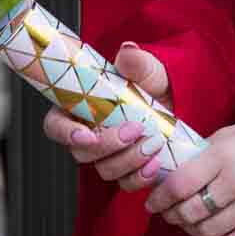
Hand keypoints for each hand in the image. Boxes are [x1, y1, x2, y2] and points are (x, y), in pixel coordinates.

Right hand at [38, 42, 175, 192]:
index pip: (56, 125)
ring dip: (128, 160)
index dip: (65, 133)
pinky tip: (155, 164)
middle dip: (108, 145)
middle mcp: (89, 135)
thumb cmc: (154, 86)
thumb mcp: (149, 71)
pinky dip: (140, 177)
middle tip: (134, 130)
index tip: (87, 135)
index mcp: (80, 108)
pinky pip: (125, 183)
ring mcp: (107, 156)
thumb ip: (138, 63)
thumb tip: (128, 52)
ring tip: (153, 144)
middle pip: (81, 152)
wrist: (178, 107)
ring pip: (104, 170)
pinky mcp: (126, 171)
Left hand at [143, 98, 234, 235]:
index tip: (152, 201)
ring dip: (189, 231)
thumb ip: (210, 150)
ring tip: (185, 225)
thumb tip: (180, 168)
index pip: (180, 183)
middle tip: (167, 213)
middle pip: (190, 211)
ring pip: (208, 231)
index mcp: (226, 152)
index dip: (160, 197)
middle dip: (172, 215)